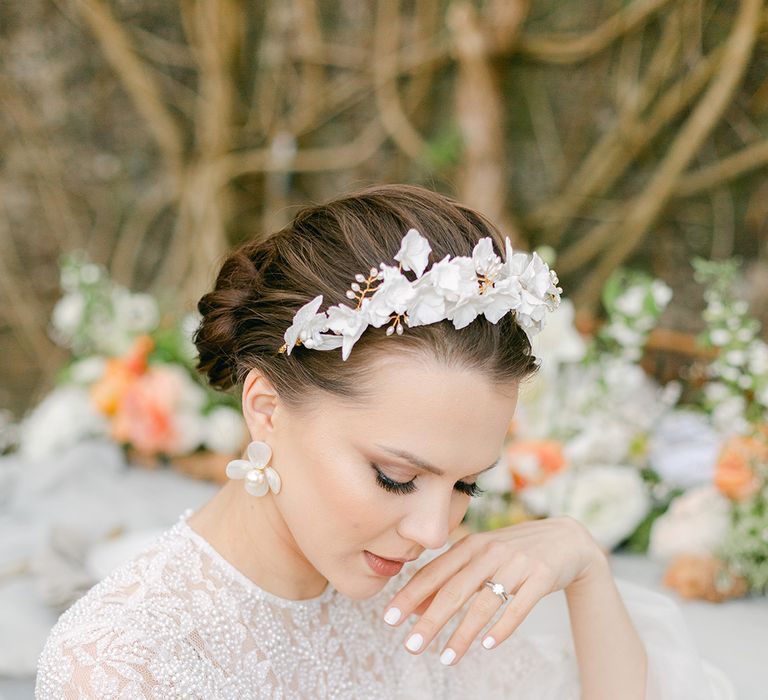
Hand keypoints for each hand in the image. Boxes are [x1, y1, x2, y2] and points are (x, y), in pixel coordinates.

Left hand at [381, 515, 604, 665]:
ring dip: (463, 632)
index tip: (390, 618)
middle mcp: (490, 551)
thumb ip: (451, 576)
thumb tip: (416, 607)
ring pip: (484, 602)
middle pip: (454, 589)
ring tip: (446, 658)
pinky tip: (488, 645)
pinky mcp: (542, 575)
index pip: (434, 572)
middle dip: (430, 619)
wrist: (567, 539)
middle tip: (410, 646)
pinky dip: (503, 626)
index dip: (411, 595)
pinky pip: (520, 605)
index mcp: (471, 545)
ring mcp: (517, 562)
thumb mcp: (481, 557)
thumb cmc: (514, 551)